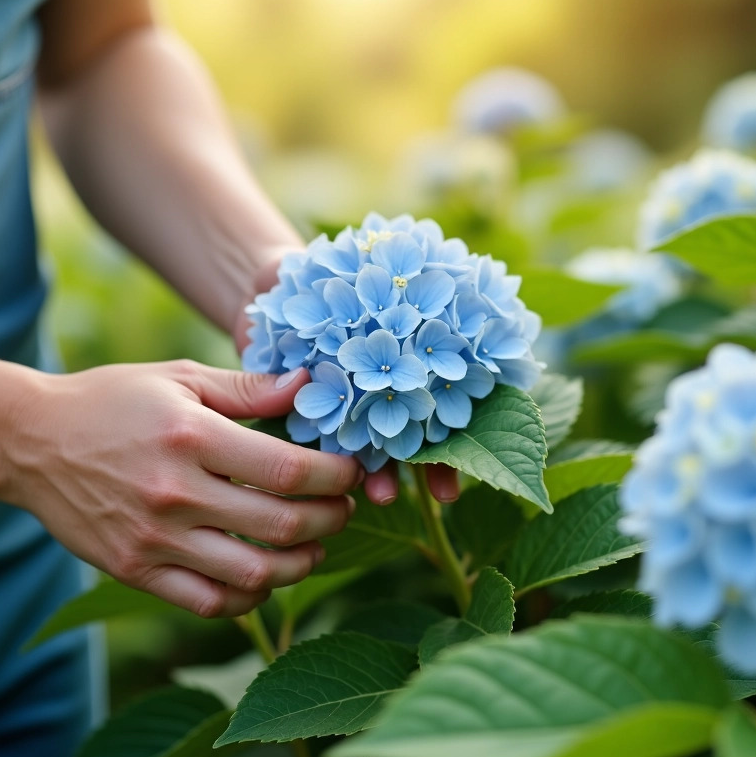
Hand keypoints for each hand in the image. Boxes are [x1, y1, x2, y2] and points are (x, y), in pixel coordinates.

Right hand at [2, 361, 362, 616]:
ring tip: (315, 546)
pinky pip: (209, 603)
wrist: (31, 442)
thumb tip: (310, 385)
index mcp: (191, 436)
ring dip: (300, 564)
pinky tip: (265, 576)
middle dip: (331, 519)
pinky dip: (250, 597)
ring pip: (253, 573)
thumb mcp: (179, 377)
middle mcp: (175, 492)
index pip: (288, 470)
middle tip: (344, 509)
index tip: (352, 473)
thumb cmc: (113, 400)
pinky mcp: (135, 570)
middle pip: (281, 524)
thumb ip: (248, 387)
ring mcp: (154, 539)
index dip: (336, 477)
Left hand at [235, 253, 461, 507]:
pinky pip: (333, 448)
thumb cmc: (328, 271)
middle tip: (444, 495)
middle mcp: (393, 387)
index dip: (471, 415)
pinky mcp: (319, 419)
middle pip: (424, 431)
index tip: (484, 440)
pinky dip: (338, 468)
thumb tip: (462, 263)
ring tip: (384, 497)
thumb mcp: (363, 260)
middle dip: (436, 464)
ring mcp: (357, 407)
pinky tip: (343, 488)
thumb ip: (399, 268)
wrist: (271, 290)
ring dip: (388, 477)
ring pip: (380, 448)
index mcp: (417, 353)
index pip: (453, 390)